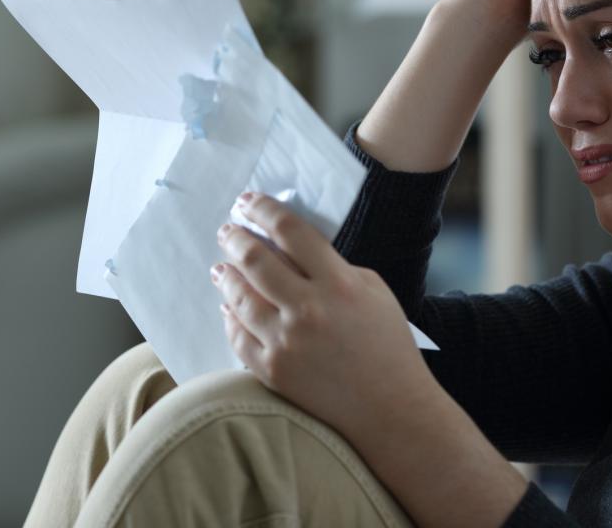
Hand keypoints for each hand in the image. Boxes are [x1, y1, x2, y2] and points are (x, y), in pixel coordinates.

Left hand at [212, 192, 438, 439]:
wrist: (391, 409)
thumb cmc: (387, 345)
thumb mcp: (373, 290)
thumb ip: (332, 267)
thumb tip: (289, 250)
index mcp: (338, 284)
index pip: (290, 231)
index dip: (263, 210)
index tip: (249, 202)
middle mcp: (308, 310)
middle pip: (256, 259)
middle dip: (235, 238)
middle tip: (227, 230)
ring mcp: (286, 343)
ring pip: (239, 297)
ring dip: (226, 275)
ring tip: (221, 266)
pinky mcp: (272, 371)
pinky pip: (238, 336)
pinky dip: (230, 317)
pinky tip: (228, 307)